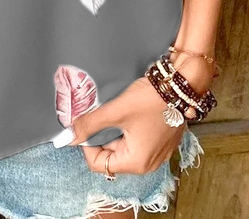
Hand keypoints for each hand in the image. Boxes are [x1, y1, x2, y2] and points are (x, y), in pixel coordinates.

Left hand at [54, 74, 192, 175]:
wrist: (182, 84)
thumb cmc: (150, 99)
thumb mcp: (116, 110)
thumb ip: (90, 124)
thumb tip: (67, 137)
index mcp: (136, 162)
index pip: (99, 164)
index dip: (87, 145)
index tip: (86, 124)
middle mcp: (148, 163)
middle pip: (111, 155)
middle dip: (100, 135)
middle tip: (97, 113)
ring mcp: (157, 153)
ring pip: (123, 146)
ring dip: (113, 130)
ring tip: (112, 110)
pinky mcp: (161, 141)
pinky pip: (137, 140)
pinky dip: (127, 129)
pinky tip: (127, 112)